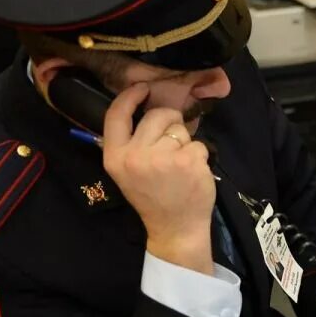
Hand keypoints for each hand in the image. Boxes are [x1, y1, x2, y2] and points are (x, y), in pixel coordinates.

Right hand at [102, 83, 215, 274]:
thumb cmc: (153, 196)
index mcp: (115, 157)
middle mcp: (135, 156)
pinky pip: (198, 144)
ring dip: (185, 143)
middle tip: (171, 145)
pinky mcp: (187, 161)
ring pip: (180, 129)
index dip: (129, 96)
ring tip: (180, 166)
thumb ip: (131, 142)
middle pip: (157, 115)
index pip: (116, 115)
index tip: (142, 88)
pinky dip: (200, 156)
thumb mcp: (127, 171)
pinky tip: (192, 174)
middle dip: (169, 122)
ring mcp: (162, 158)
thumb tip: (145, 107)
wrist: (175, 228)